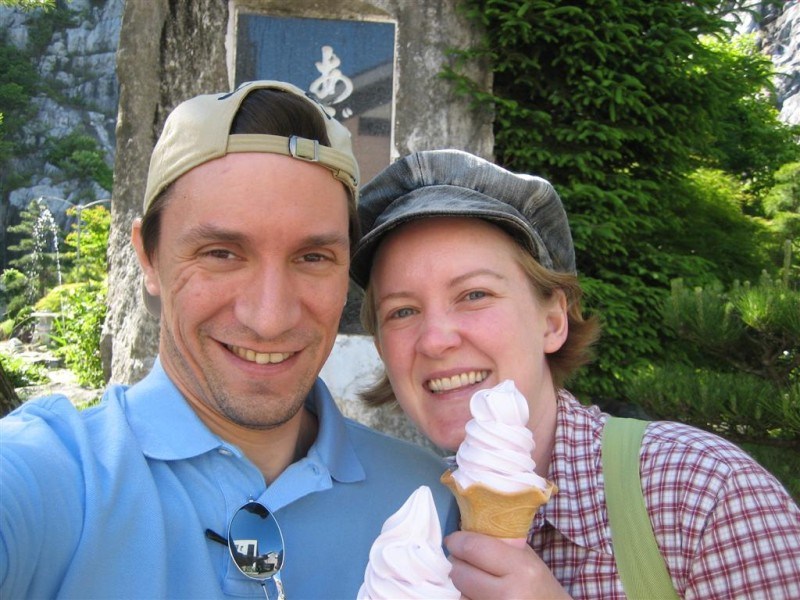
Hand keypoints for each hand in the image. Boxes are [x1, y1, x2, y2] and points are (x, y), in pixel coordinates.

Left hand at [445, 530, 570, 599]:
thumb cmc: (540, 586)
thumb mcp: (527, 559)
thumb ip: (499, 544)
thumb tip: (465, 531)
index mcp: (521, 568)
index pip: (473, 548)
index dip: (457, 542)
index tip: (454, 540)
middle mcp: (508, 593)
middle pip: (460, 572)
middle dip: (456, 563)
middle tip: (462, 560)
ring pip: (458, 592)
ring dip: (459, 584)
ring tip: (473, 580)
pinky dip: (465, 597)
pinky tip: (477, 594)